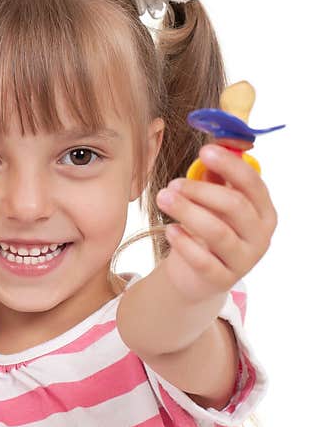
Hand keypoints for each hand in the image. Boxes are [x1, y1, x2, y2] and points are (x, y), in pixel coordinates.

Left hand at [155, 144, 276, 303]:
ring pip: (217, 232)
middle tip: (172, 184)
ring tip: (162, 198)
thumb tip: (211, 147)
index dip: (230, 166)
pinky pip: (203, 260)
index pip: (253, 184)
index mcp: (263, 211)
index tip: (204, 151)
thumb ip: (215, 178)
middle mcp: (260, 236)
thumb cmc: (206, 229)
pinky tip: (170, 230)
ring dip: (187, 211)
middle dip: (200, 190)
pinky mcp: (222, 279)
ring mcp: (244, 260)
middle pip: (234, 206)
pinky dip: (184, 242)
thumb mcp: (213, 204)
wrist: (197, 275)